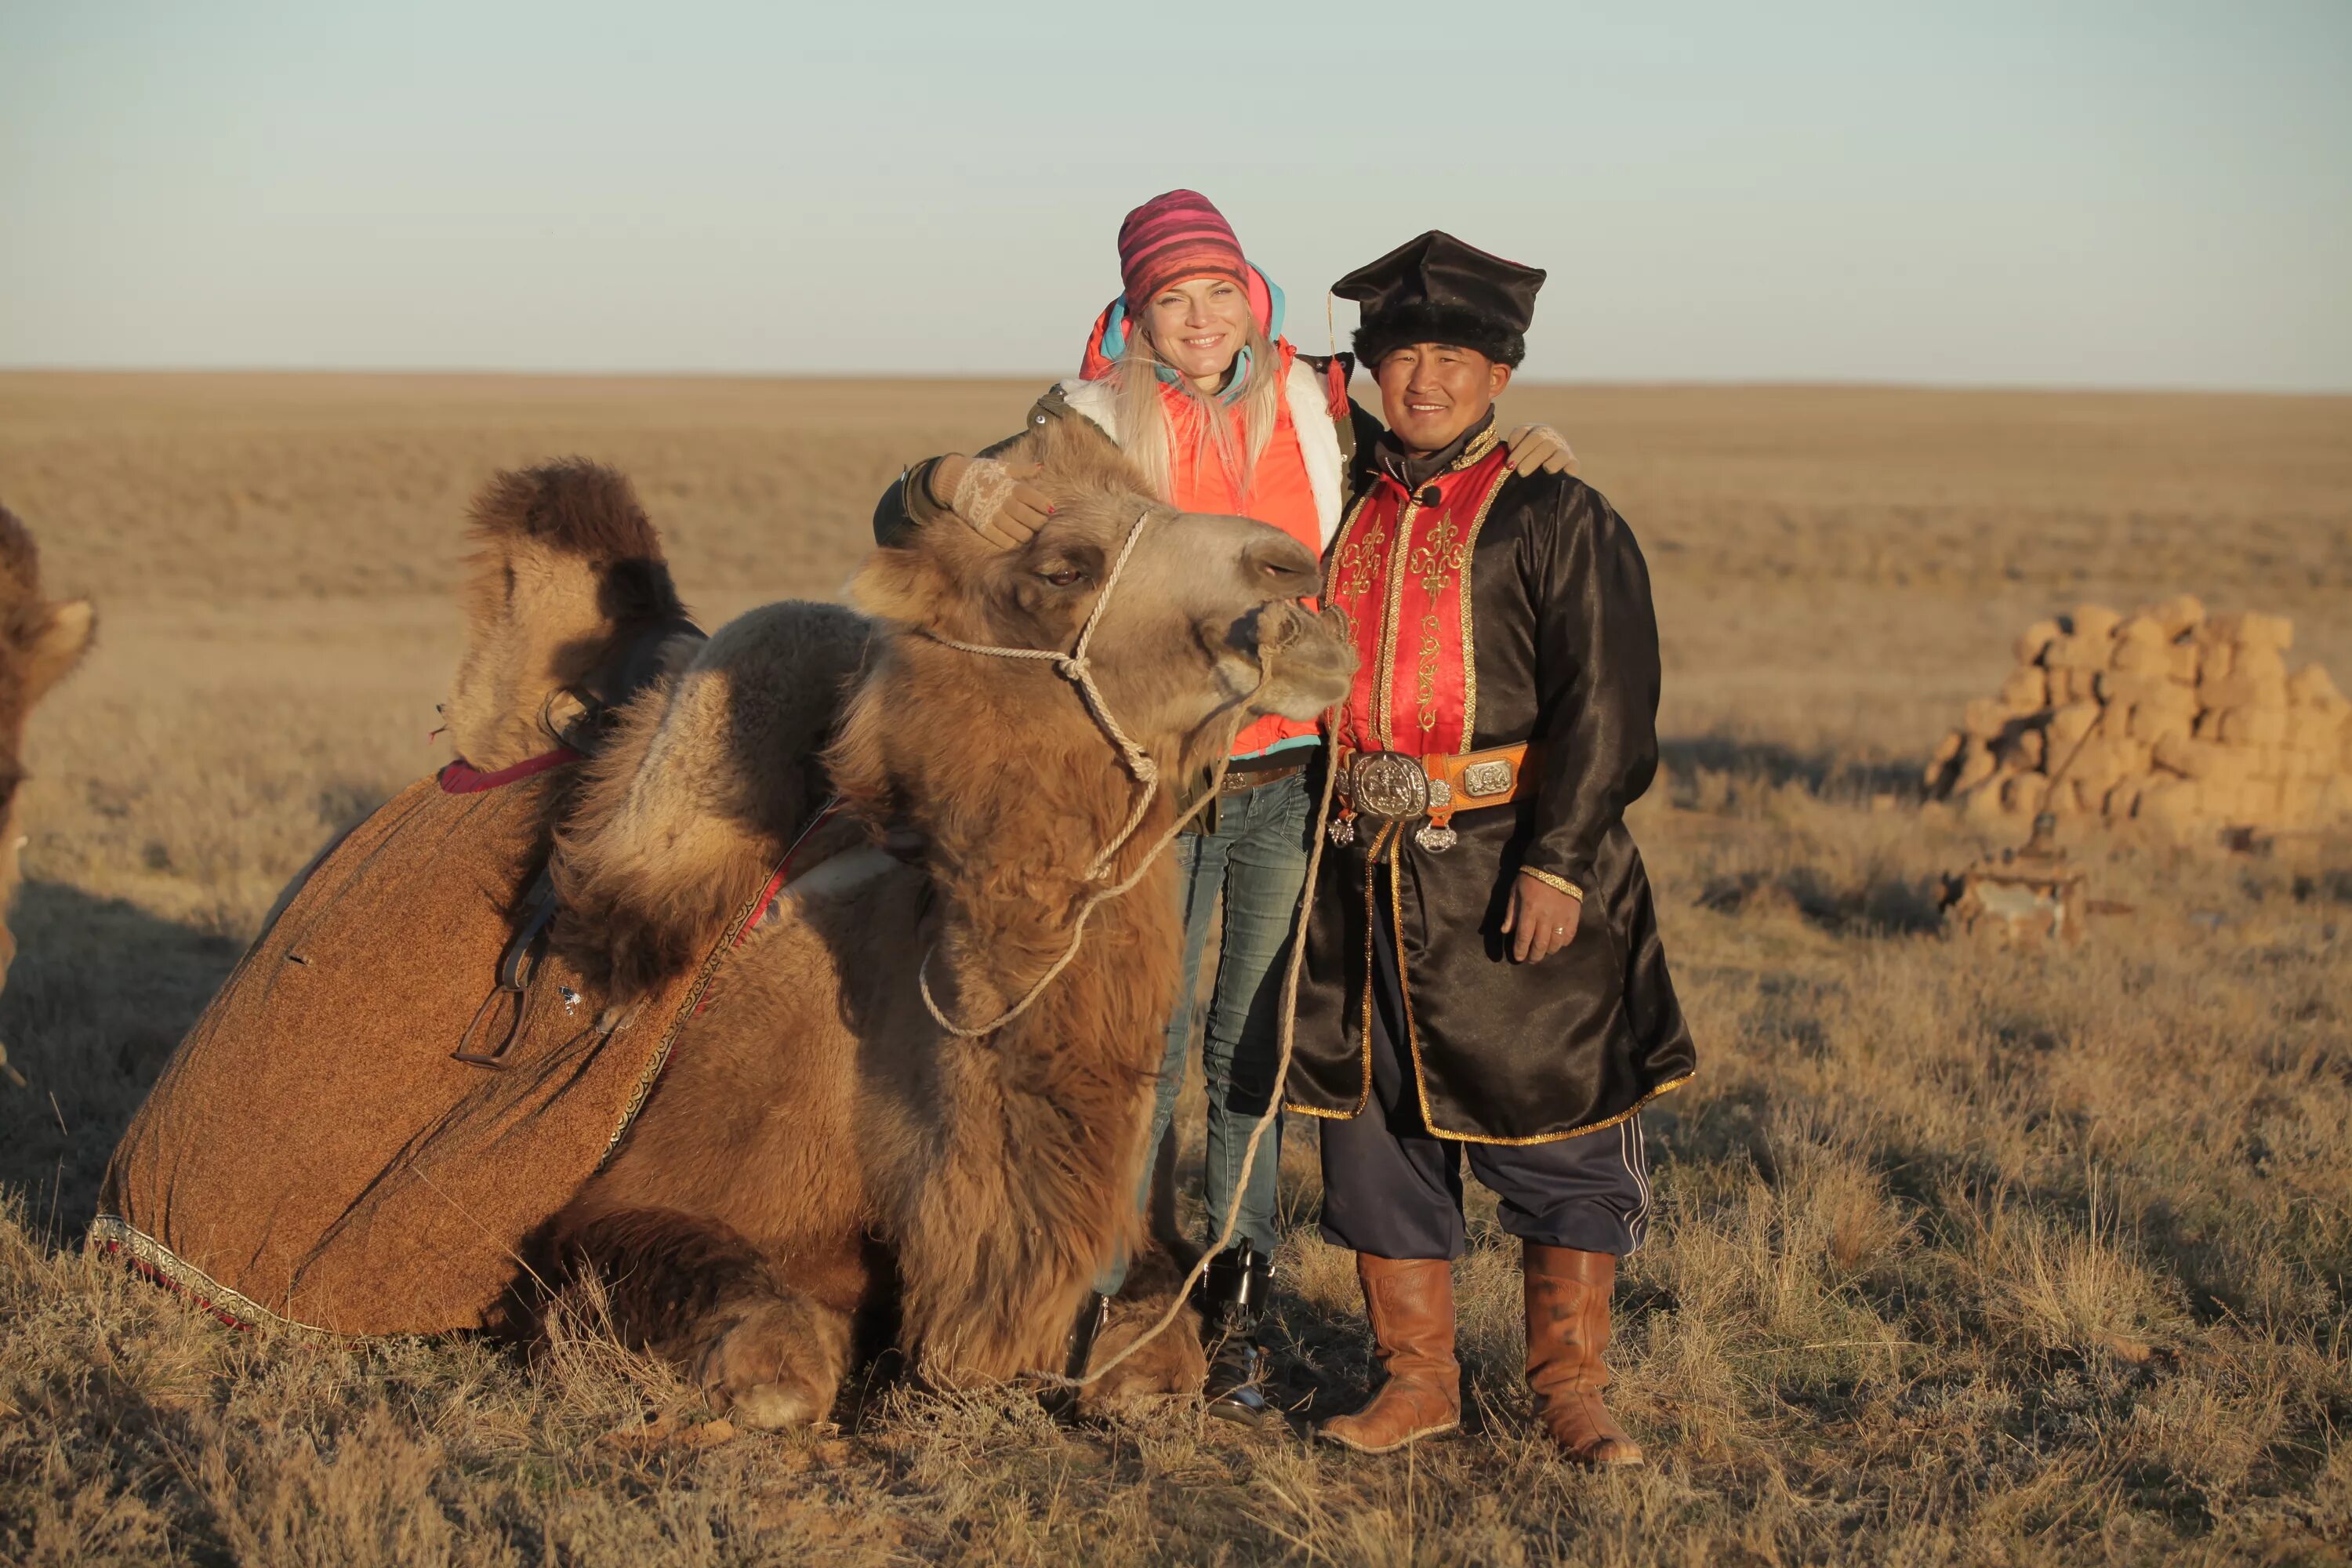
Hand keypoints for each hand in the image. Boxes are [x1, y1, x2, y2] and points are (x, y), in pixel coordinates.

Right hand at [927, 455, 1055, 549]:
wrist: (952, 480)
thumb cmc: (980, 472)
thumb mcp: (1001, 467)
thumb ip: (1021, 469)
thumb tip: (1040, 467)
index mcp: (1008, 485)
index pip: (1031, 497)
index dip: (1044, 504)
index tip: (1051, 509)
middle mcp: (1001, 501)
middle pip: (1028, 517)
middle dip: (1039, 522)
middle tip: (1042, 523)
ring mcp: (991, 515)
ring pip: (1018, 532)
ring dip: (1028, 534)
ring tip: (1030, 532)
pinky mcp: (982, 526)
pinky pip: (1002, 540)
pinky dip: (1013, 542)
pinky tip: (1016, 538)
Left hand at [1501, 424, 1576, 475]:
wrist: (1550, 455)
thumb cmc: (1528, 451)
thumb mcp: (1519, 442)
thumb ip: (1514, 442)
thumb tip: (1513, 453)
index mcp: (1537, 431)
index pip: (1530, 437)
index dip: (1520, 450)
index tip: (1510, 464)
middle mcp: (1552, 438)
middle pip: (1545, 445)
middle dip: (1532, 459)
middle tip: (1521, 472)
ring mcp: (1564, 450)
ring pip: (1560, 454)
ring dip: (1553, 462)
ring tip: (1546, 469)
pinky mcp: (1573, 464)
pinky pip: (1573, 466)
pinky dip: (1569, 469)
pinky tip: (1563, 474)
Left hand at [1502, 871, 1581, 962]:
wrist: (1557, 865)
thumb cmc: (1531, 878)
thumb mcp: (1516, 892)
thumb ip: (1511, 913)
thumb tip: (1506, 931)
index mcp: (1530, 911)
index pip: (1524, 938)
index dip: (1520, 951)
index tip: (1518, 958)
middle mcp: (1546, 918)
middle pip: (1540, 945)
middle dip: (1534, 956)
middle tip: (1531, 959)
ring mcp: (1562, 918)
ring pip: (1555, 944)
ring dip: (1548, 951)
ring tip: (1543, 952)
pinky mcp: (1574, 916)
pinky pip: (1569, 936)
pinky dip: (1562, 943)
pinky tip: (1557, 943)